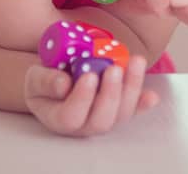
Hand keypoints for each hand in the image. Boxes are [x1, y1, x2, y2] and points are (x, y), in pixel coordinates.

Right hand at [24, 56, 158, 136]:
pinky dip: (144, 103)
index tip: (89, 75)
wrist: (58, 77)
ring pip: (121, 114)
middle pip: (101, 120)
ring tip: (135, 62)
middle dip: (110, 94)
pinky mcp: (119, 108)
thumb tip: (63, 84)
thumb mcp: (35, 77)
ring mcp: (104, 118)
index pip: (70, 117)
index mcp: (59, 118)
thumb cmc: (46, 79)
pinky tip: (152, 96)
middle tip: (113, 69)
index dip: (82, 98)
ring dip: (131, 89)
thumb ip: (44, 81)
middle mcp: (83, 125)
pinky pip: (134, 109)